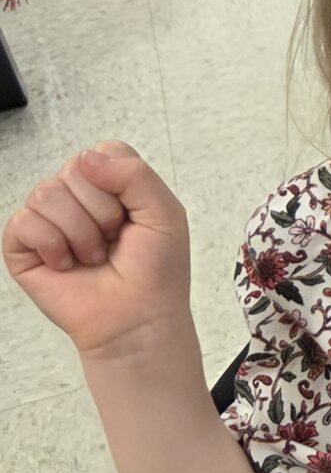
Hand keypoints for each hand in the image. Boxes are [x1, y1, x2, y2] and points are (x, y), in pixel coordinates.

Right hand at [2, 142, 193, 361]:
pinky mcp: (23, 245)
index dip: (120, 184)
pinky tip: (66, 264)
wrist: (137, 320)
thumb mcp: (164, 213)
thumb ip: (134, 174)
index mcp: (111, 183)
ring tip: (93, 256)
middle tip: (113, 242)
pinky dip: (52, 246)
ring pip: (46, 193)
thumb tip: (85, 158)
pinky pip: (23, 222)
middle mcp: (77, 196)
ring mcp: (48, 219)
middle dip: (102, 212)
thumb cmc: (155, 272)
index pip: (104, 152)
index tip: (133, 216)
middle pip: (75, 168)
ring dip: (79, 233)